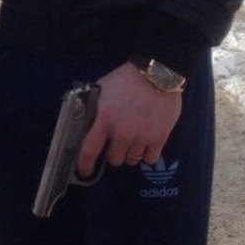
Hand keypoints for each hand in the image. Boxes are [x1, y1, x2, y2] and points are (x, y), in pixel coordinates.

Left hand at [76, 62, 181, 178]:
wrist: (158, 73)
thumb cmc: (128, 78)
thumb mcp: (104, 87)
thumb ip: (94, 106)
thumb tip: (85, 117)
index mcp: (104, 119)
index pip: (89, 151)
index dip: (85, 165)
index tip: (85, 171)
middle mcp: (121, 133)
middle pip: (114, 159)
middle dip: (114, 151)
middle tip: (119, 140)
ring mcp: (141, 138)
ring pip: (132, 160)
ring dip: (131, 152)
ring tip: (135, 138)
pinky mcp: (158, 139)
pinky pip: (150, 159)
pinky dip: (148, 153)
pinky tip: (148, 141)